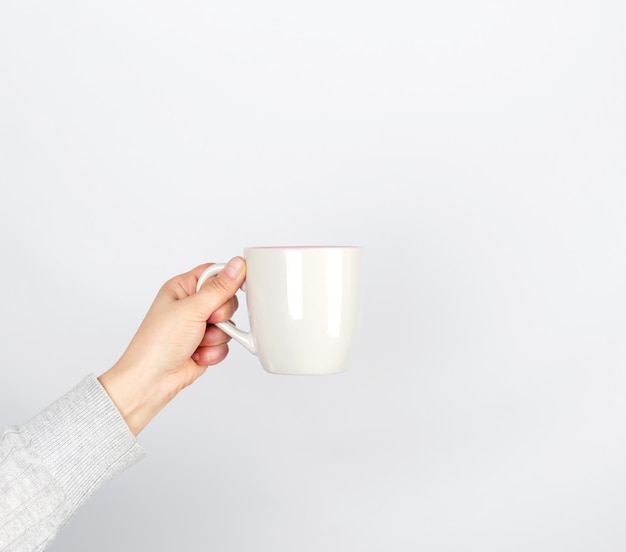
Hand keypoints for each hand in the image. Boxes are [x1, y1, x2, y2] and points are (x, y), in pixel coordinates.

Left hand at [98, 257, 245, 434]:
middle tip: (207, 321)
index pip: (214, 273)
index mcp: (182, 288)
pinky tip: (197, 355)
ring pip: (229, 324)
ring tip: (198, 341)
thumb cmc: (157, 343)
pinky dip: (214, 351)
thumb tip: (237, 265)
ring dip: (217, 336)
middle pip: (226, 299)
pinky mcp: (205, 345)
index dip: (226, 282)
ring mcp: (198, 326)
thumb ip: (219, 288)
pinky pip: (226, 343)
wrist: (151, 381)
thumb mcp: (192, 309)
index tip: (228, 292)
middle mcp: (191, 305)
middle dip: (221, 315)